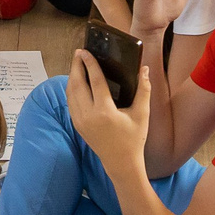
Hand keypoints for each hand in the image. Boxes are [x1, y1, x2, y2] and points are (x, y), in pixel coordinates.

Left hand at [66, 47, 147, 165]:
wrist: (121, 162)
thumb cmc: (134, 138)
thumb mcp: (142, 114)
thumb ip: (144, 90)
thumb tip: (144, 69)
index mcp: (105, 112)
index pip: (94, 81)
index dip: (90, 64)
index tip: (85, 51)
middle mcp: (89, 116)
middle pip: (77, 84)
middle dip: (76, 66)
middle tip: (79, 53)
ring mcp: (80, 121)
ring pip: (70, 93)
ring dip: (72, 76)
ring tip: (77, 63)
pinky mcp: (77, 125)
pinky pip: (70, 102)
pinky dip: (71, 89)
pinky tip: (76, 81)